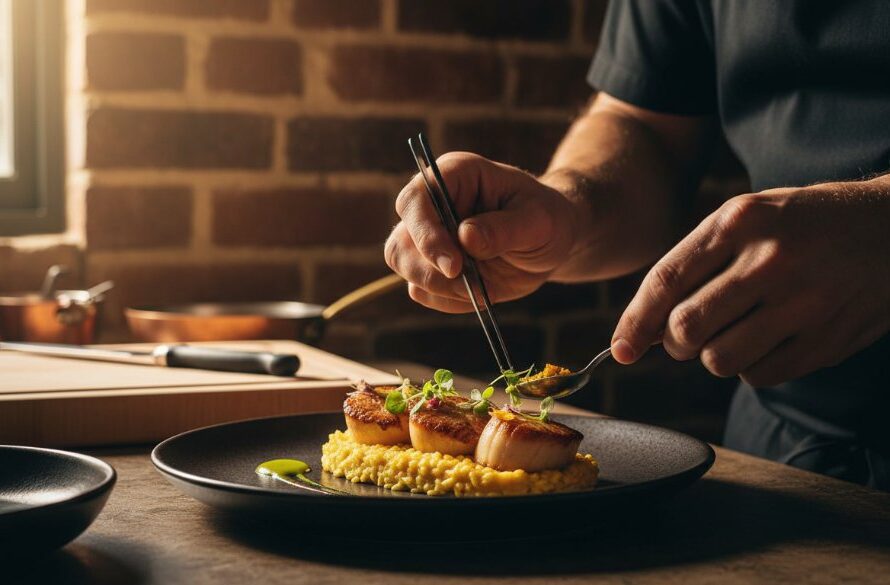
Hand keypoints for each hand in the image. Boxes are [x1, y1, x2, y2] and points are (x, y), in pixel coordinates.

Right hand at [384, 152, 578, 312]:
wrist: (551, 243)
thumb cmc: (547, 219)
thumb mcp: (539, 221)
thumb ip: (505, 228)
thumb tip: (466, 237)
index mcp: (454, 175)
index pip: (415, 200)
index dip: (425, 234)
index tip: (454, 265)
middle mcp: (431, 204)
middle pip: (400, 241)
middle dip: (429, 270)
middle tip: (470, 283)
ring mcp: (426, 236)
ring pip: (404, 266)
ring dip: (441, 287)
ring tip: (482, 288)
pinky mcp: (429, 265)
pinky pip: (422, 291)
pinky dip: (448, 300)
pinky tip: (480, 291)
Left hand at [611, 179, 889, 385]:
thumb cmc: (804, 224)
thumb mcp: (749, 217)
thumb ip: (696, 264)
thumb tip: (645, 327)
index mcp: (741, 221)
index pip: (667, 281)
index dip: (634, 321)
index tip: (620, 349)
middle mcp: (770, 260)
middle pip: (686, 328)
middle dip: (675, 341)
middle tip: (688, 333)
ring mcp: (803, 302)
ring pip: (718, 359)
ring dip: (713, 355)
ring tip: (735, 332)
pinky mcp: (826, 340)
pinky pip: (758, 377)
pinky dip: (751, 367)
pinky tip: (771, 338)